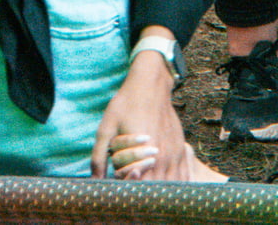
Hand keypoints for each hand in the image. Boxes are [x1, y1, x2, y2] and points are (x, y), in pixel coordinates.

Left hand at [90, 58, 186, 180]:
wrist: (150, 86)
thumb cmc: (126, 105)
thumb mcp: (107, 127)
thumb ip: (99, 155)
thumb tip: (94, 179)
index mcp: (142, 154)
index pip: (137, 186)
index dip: (127, 189)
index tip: (120, 184)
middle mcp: (162, 159)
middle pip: (155, 190)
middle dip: (142, 191)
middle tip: (131, 183)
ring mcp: (175, 156)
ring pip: (170, 186)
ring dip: (158, 190)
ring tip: (145, 183)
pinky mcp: (182, 152)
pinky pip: (182, 178)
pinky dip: (173, 185)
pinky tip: (163, 182)